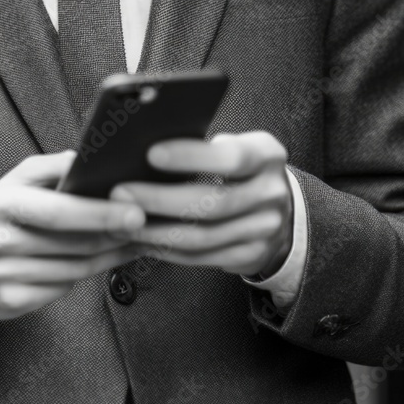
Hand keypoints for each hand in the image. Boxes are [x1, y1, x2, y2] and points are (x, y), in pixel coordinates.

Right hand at [0, 150, 144, 320]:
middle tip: (142, 226)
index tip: (134, 211)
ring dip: (107, 256)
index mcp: (1, 203)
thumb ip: (51, 168)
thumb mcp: (14, 181)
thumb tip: (89, 161)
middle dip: (113, 235)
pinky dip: (84, 275)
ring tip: (129, 242)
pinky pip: (61, 289)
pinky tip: (99, 262)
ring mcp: (2, 276)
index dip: (99, 213)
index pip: (58, 210)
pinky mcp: (10, 303)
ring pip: (73, 270)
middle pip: (72, 244)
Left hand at [109, 131, 292, 277]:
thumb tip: (145, 146)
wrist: (282, 209)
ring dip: (156, 231)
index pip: (231, 157)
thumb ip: (206, 147)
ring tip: (122, 221)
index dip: (190, 157)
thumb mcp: (238, 146)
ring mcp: (264, 230)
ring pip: (202, 237)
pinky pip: (201, 257)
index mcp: (267, 156)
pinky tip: (142, 240)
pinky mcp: (250, 257)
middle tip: (120, 194)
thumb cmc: (242, 170)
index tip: (151, 153)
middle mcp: (271, 193)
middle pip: (211, 203)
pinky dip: (167, 250)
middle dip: (159, 199)